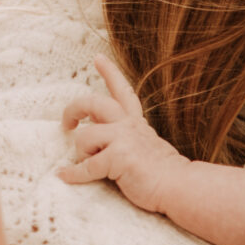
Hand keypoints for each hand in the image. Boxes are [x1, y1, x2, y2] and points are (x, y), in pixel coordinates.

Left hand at [59, 57, 189, 217]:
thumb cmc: (162, 173)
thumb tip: (94, 132)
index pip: (122, 91)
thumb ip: (123, 136)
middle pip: (93, 103)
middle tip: (66, 124)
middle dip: (73, 110)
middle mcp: (128, 125)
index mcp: (135, 123)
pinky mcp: (118, 158)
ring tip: (88, 166)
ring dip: (81, 155)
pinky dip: (73, 173)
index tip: (98, 58)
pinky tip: (65, 175)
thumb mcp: (144, 145)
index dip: (110, 72)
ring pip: (84, 137)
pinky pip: (85, 166)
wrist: (179, 186)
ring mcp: (123, 139)